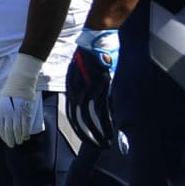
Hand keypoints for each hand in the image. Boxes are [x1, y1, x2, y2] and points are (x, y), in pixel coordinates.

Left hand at [0, 94, 43, 147]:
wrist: (20, 82)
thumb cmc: (10, 89)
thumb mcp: (0, 99)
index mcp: (1, 111)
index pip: (1, 127)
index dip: (3, 135)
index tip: (5, 140)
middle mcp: (8, 114)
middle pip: (8, 131)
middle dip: (9, 140)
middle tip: (11, 145)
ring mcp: (18, 113)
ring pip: (17, 130)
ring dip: (18, 138)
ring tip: (19, 142)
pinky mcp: (26, 112)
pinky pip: (25, 126)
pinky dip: (25, 133)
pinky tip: (26, 137)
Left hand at [66, 28, 119, 145]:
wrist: (95, 39)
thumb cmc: (88, 54)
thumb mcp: (77, 70)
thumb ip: (80, 85)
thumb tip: (87, 99)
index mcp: (72, 87)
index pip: (72, 113)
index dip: (79, 128)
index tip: (86, 138)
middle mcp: (78, 90)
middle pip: (80, 119)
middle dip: (88, 135)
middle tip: (97, 146)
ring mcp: (90, 89)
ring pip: (91, 117)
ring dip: (98, 133)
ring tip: (105, 143)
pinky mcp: (103, 86)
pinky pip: (104, 109)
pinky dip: (108, 122)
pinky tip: (112, 131)